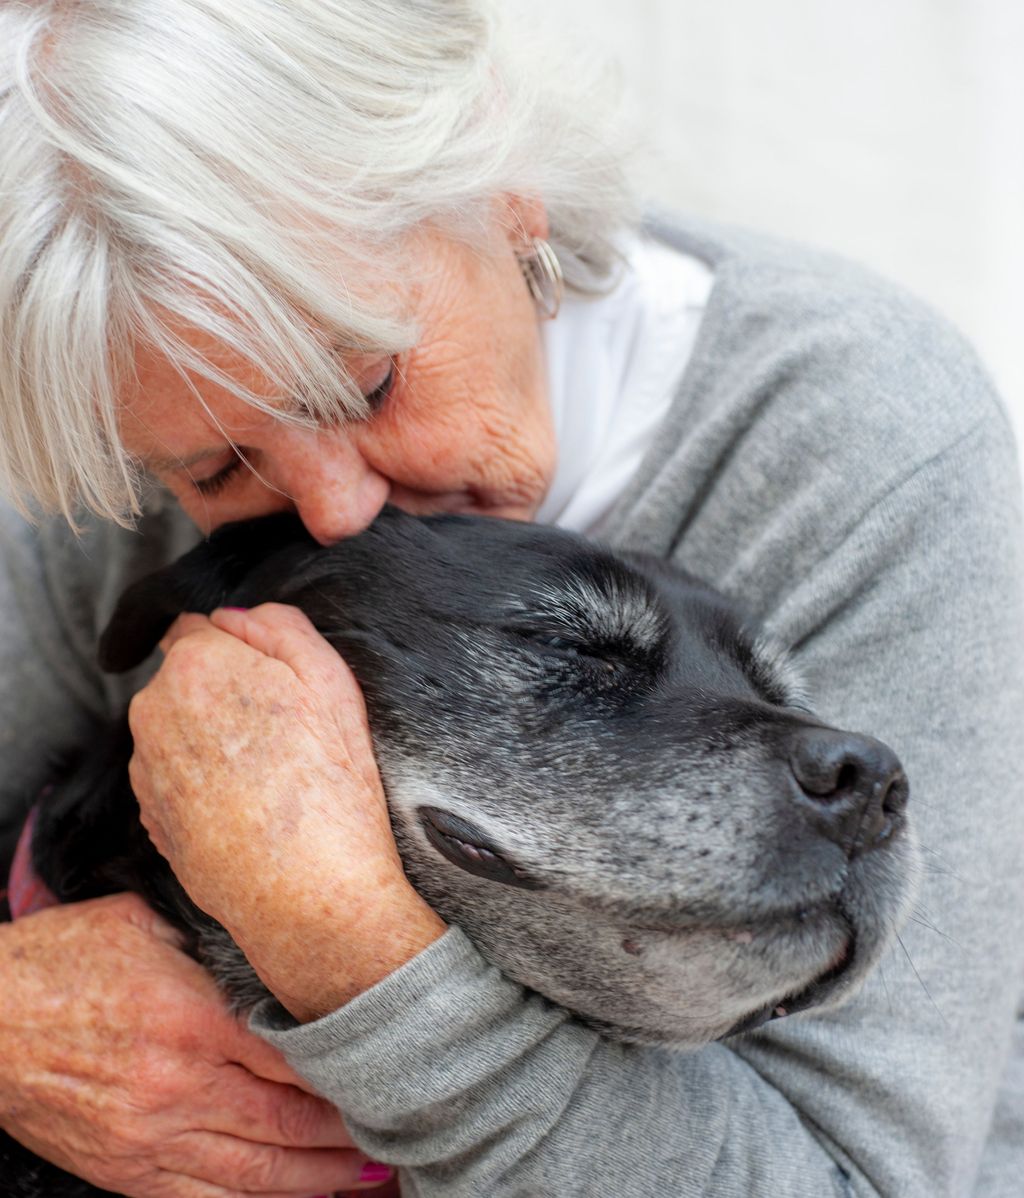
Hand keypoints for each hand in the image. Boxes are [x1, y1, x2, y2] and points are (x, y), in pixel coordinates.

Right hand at [0, 893, 391, 1195]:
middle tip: (403, 1130)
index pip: (292, 1054)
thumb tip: (273, 936)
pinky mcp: (128, 1171)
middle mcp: (177, 1086)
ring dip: (321, 1180)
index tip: (393, 1068)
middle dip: (351, 1132)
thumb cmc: (60, 961)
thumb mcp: (141, 922)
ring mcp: (152, 1138)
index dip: (348, 1069)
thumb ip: (211, 937)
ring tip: (373, 1175)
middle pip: (288, 1121)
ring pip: (257, 1173)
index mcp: (188, 1018)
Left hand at [128, 604, 445, 1020]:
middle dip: (225, 691)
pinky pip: (176, 774)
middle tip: (284, 730)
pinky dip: (203, 781)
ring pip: (180, 726)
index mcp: (195, 663)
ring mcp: (145, 766)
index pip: (200, 625)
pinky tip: (248, 806)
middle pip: (187, 676)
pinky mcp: (148, 814)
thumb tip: (236, 615)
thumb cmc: (330, 786)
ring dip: (212, 736)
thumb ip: (279, 624)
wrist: (307, 895)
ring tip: (269, 776)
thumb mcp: (331, 680)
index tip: (277, 683)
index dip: (243, 650)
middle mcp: (153, 709)